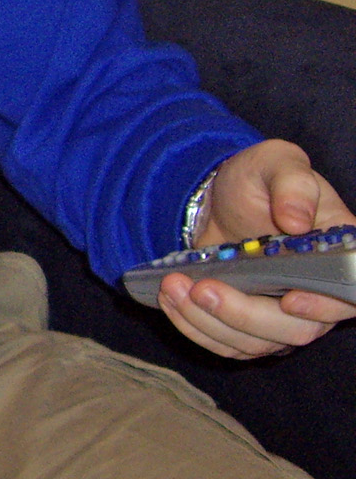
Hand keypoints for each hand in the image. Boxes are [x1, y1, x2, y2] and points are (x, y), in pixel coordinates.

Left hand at [158, 139, 355, 358]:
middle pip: (295, 330)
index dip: (323, 306)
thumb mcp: (276, 163)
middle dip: (243, 314)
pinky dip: (195, 327)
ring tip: (173, 287)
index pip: (347, 297)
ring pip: (256, 343)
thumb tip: (297, 220)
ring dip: (209, 322)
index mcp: (338, 258)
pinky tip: (170, 300)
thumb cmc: (259, 180)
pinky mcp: (249, 327)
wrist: (222, 201)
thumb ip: (293, 184)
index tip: (290, 299)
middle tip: (201, 288)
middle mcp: (318, 295)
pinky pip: (227, 344)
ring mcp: (283, 317)